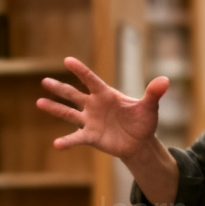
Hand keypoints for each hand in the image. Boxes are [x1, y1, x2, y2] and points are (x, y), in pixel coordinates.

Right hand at [36, 57, 169, 162]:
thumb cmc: (143, 121)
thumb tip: (165, 80)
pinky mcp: (91, 136)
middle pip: (74, 94)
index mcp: (107, 94)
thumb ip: (153, 93)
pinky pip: (76, 138)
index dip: (80, 71)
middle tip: (45, 81)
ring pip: (69, 113)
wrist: (140, 142)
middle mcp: (94, 105)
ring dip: (54, 108)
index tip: (68, 60)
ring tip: (39, 102)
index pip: (91, 80)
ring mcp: (90, 120)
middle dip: (60, 88)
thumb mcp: (149, 107)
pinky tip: (56, 145)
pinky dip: (67, 142)